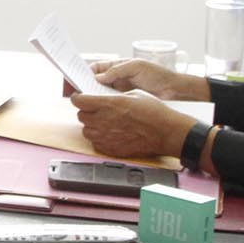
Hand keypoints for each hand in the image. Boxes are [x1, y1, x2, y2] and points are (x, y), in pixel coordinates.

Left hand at [70, 91, 194, 160]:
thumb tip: (105, 97)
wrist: (165, 132)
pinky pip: (95, 143)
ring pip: (86, 130)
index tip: (80, 97)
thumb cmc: (153, 112)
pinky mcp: (110, 148)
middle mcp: (102, 121)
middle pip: (80, 115)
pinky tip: (110, 134)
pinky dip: (99, 138)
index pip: (78, 100)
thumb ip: (113, 96)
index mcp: (107, 104)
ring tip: (104, 123)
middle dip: (86, 111)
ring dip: (91, 126)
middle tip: (96, 110)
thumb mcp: (134, 94)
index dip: (78, 98)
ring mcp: (105, 136)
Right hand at [89, 58, 210, 100]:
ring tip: (86, 103)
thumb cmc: (156, 74)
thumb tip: (98, 77)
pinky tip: (99, 110)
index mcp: (117, 65)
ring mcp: (119, 89)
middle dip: (85, 87)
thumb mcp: (136, 67)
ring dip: (93, 97)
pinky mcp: (123, 101)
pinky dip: (103, 105)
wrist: (173, 88)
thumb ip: (117, 71)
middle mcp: (115, 77)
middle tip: (77, 94)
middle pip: (94, 82)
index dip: (84, 73)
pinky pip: (109, 103)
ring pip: (100, 93)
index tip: (76, 79)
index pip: (95, 68)